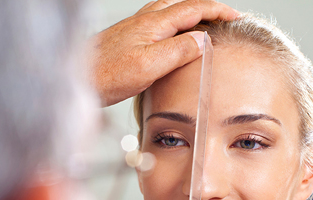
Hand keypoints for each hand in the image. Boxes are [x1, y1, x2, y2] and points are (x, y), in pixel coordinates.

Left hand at [87, 0, 238, 106]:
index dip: (218, 11)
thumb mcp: (148, 66)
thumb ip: (177, 51)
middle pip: (182, 5)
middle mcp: (143, 21)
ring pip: (168, 13)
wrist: (75, 79)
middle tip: (223, 19)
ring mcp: (134, 29)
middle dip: (206, 9)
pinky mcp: (127, 41)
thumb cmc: (106, 75)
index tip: (237, 17)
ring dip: (189, 16)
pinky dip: (173, 27)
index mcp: (153, 24)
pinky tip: (169, 40)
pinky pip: (157, 25)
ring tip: (202, 26)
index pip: (194, 8)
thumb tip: (203, 39)